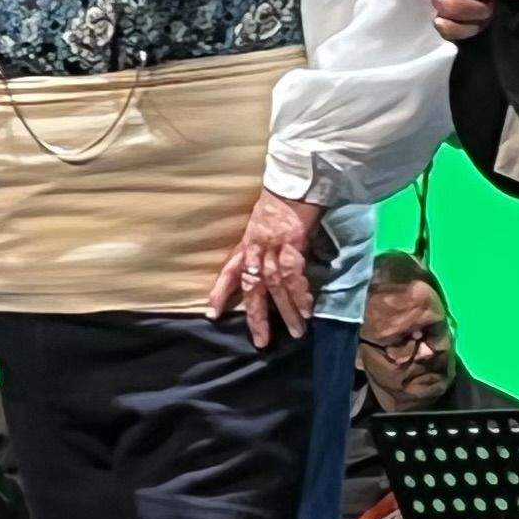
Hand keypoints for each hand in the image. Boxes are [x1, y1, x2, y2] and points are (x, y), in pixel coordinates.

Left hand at [208, 189, 327, 349]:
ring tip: (297, 332)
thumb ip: (265, 243)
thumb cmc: (283, 197)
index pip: (230, 270)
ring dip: (286, 311)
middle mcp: (256, 246)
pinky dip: (301, 294)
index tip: (211, 313)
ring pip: (276, 286)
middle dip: (256, 316)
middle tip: (261, 342)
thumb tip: (274, 263)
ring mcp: (273, 245)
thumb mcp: (264, 221)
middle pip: (253, 286)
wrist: (295, 177)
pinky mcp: (292, 242)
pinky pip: (295, 275)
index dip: (220, 292)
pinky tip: (307, 310)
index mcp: (248, 241)